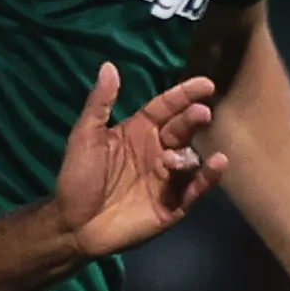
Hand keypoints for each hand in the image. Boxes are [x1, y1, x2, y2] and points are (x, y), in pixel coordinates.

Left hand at [48, 63, 220, 260]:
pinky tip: (216, 165)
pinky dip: (207, 178)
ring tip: (190, 153)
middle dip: (193, 119)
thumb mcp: (85, 136)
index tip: (205, 84)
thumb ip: (99, 103)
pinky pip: (194, 190)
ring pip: (191, 160)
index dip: (184, 95)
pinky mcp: (173, 206)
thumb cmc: (77, 178)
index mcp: (140, 131)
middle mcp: (158, 151)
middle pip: (182, 130)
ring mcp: (167, 179)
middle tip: (202, 113)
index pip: (166, 108)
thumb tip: (109, 65)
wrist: (73, 225)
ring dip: (194, 153)